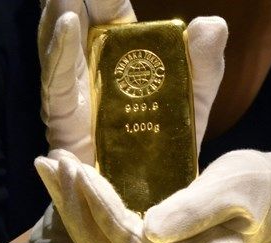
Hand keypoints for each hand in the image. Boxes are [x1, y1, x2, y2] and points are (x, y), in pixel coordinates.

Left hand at [34, 143, 270, 242]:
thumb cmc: (260, 188)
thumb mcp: (236, 189)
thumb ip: (196, 211)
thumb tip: (149, 231)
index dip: (102, 212)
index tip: (80, 173)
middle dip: (75, 208)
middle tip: (52, 162)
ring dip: (70, 209)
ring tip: (49, 166)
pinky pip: (108, 241)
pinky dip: (83, 211)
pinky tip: (68, 183)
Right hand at [37, 0, 227, 162]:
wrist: (150, 195)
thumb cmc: (169, 146)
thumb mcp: (193, 100)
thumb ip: (203, 64)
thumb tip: (212, 23)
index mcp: (120, 57)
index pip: (108, 12)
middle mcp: (91, 71)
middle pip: (74, 24)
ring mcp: (75, 96)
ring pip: (57, 46)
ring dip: (58, 14)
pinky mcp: (65, 123)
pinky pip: (58, 85)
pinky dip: (60, 54)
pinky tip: (68, 24)